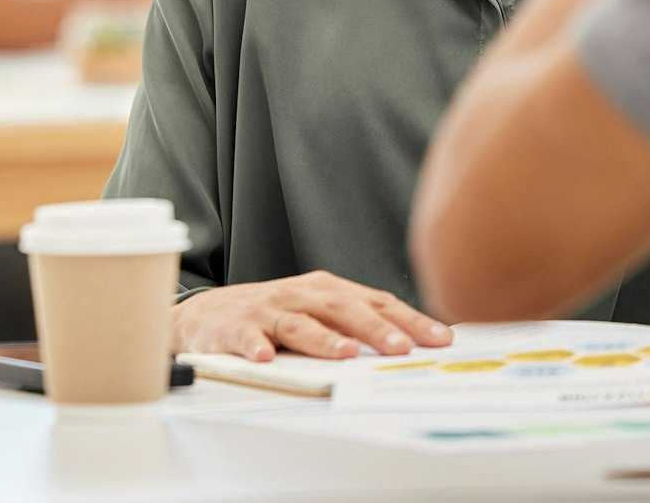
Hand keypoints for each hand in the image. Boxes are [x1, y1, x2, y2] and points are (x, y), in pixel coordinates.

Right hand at [172, 271, 452, 362]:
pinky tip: (266, 357)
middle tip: (402, 348)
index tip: (440, 338)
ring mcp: (269, 309)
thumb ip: (356, 325)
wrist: (209, 314)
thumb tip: (411, 346)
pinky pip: (247, 336)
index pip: (376, 303)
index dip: (409, 320)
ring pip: (300, 323)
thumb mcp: (319, 312)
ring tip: (346, 355)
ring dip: (324, 339)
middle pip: (344, 309)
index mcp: (328, 291)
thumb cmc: (275, 314)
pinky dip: (255, 345)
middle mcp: (302, 295)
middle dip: (375, 329)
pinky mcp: (236, 327)